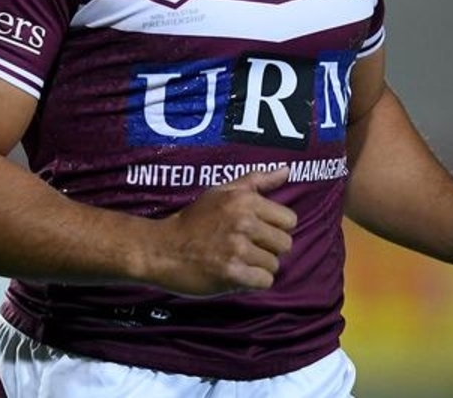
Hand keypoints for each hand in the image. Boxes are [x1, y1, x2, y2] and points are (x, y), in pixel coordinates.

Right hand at [149, 166, 296, 295]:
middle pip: (285, 244)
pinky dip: (252, 282)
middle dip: (268, 249)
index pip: (289, 219)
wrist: (162, 248)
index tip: (257, 231)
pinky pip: (264, 282)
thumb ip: (256, 180)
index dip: (275, 227)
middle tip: (246, 248)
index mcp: (245, 199)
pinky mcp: (232, 273)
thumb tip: (287, 170)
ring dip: (258, 267)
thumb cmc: (194, 220)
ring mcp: (237, 248)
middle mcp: (244, 221)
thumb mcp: (221, 192)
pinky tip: (235, 274)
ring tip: (236, 260)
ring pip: (274, 265)